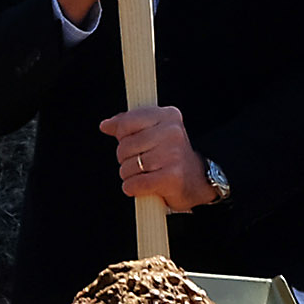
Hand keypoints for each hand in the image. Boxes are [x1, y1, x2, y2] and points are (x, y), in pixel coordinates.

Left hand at [101, 102, 218, 213]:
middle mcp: (172, 132)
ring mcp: (173, 155)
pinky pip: (136, 184)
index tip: (133, 144)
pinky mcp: (172, 177)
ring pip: (128, 167)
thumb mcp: (153, 133)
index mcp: (167, 116)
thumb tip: (105, 125)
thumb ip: (128, 126)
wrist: (198, 180)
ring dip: (129, 176)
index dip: (122, 137)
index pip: (126, 123)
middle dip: (125, 159)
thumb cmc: (170, 155)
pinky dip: (132, 188)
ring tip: (143, 174)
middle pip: (124, 147)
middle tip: (140, 163)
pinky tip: (140, 186)